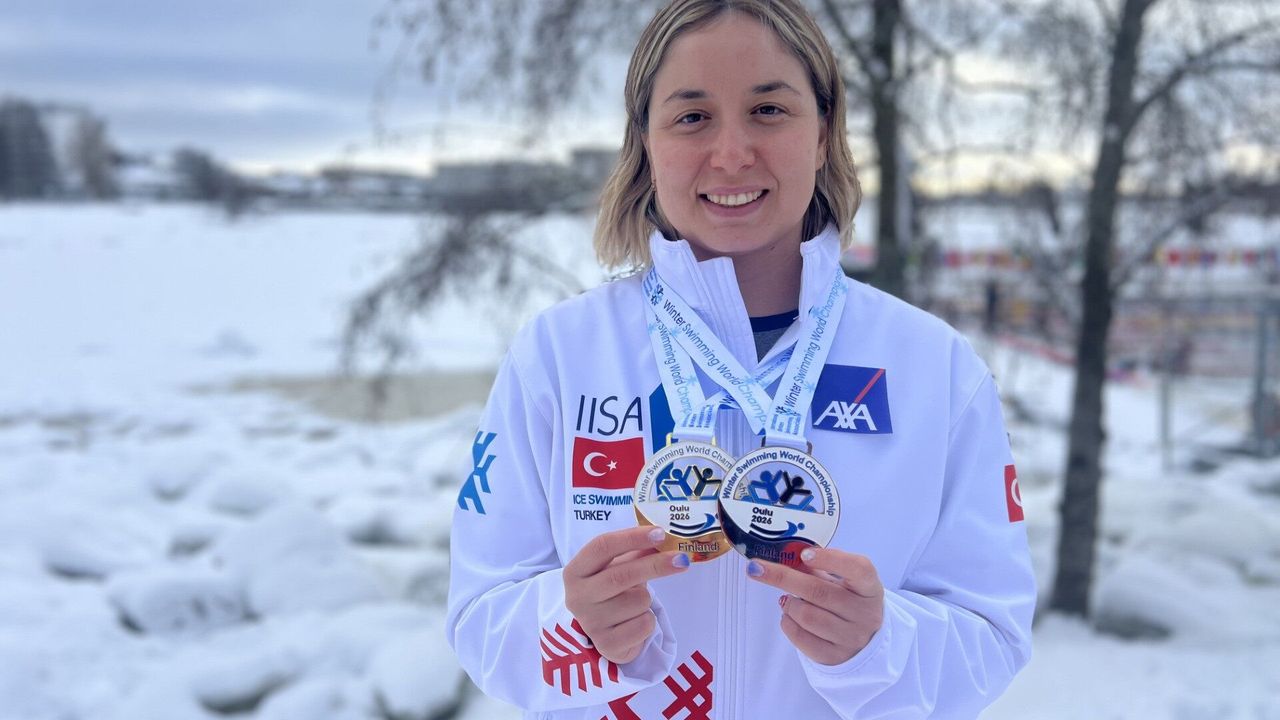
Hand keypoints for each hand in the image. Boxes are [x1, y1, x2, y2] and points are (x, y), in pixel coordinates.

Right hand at [563, 526, 690, 663]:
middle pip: (620, 575)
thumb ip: (636, 552)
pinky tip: (635, 622)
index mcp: (575, 571)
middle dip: (655, 565)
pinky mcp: (607, 645)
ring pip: (637, 601)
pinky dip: (648, 621)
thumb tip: (662, 538)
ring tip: (636, 604)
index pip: (602, 547)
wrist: (604, 632)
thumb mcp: (617, 568)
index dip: (632, 538)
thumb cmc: (611, 592)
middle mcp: (577, 597)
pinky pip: (643, 625)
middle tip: (681, 559)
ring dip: (647, 600)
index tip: (660, 533)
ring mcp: (590, 624)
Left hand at [746, 547, 883, 664]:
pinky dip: (787, 622)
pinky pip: (800, 637)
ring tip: (787, 600)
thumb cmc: (847, 602)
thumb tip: (784, 555)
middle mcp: (866, 614)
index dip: (830, 559)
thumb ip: (817, 568)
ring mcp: (851, 639)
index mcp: (870, 588)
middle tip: (757, 568)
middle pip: (819, 591)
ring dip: (788, 604)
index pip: (858, 568)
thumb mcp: (842, 582)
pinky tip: (790, 616)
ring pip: (806, 615)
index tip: (804, 554)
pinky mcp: (834, 657)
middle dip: (782, 577)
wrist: (864, 642)